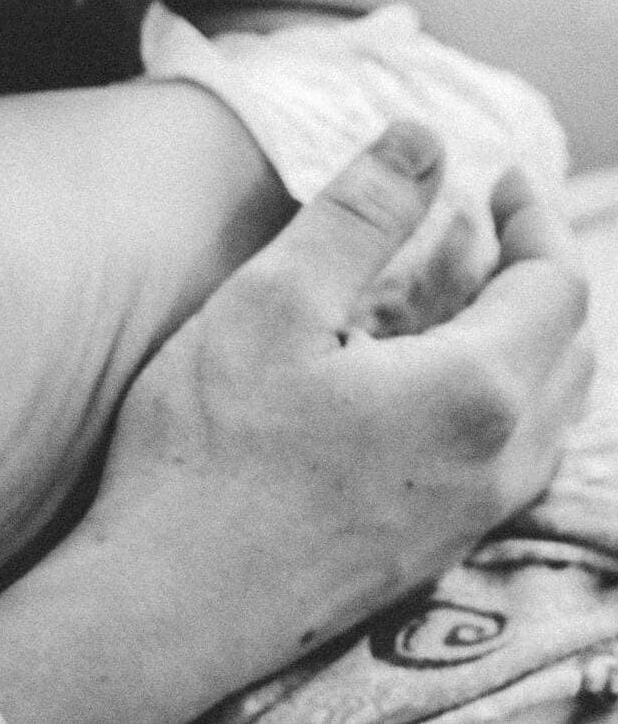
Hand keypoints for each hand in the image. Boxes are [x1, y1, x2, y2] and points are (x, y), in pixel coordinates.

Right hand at [33, 123, 592, 702]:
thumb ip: (357, 215)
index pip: (556, 283)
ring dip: (517, 339)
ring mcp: (474, 515)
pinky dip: (490, 398)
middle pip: (568, 348)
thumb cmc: (208, 450)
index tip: (495, 179)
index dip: (532, 219)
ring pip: (544, 409)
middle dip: (533, 276)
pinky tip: (414, 387)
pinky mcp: (436, 549)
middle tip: (474, 230)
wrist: (171, 600)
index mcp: (476, 389)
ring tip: (448, 299)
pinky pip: (506, 457)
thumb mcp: (272, 303)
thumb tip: (422, 140)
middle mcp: (501, 459)